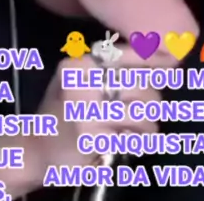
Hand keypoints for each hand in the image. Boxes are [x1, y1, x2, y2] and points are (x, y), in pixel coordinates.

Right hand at [0, 49, 159, 193]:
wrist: (34, 149)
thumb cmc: (62, 111)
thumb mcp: (79, 80)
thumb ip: (111, 69)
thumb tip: (161, 58)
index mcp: (82, 63)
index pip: (131, 55)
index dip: (156, 62)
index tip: (169, 69)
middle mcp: (84, 80)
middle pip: (142, 84)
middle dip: (152, 100)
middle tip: (148, 112)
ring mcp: (87, 109)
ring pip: (143, 111)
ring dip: (149, 125)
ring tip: (142, 130)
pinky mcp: (92, 137)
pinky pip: (133, 138)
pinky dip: (138, 143)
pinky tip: (130, 144)